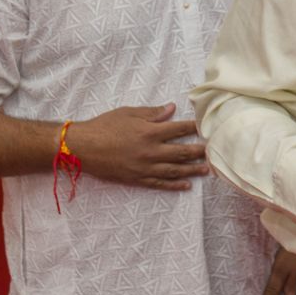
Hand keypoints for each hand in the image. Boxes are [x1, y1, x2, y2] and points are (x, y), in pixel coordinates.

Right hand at [67, 103, 207, 189]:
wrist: (81, 147)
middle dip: (199, 152)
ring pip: (174, 170)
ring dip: (192, 170)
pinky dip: (174, 185)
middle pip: (181, 152)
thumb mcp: (129, 113)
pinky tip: (186, 186)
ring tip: (207, 170)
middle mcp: (150, 151)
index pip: (179, 129)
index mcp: (149, 131)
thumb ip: (152, 113)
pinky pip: (160, 183)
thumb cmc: (104, 126)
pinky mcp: (136, 178)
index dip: (195, 128)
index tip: (207, 127)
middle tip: (214, 151)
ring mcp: (144, 167)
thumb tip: (172, 109)